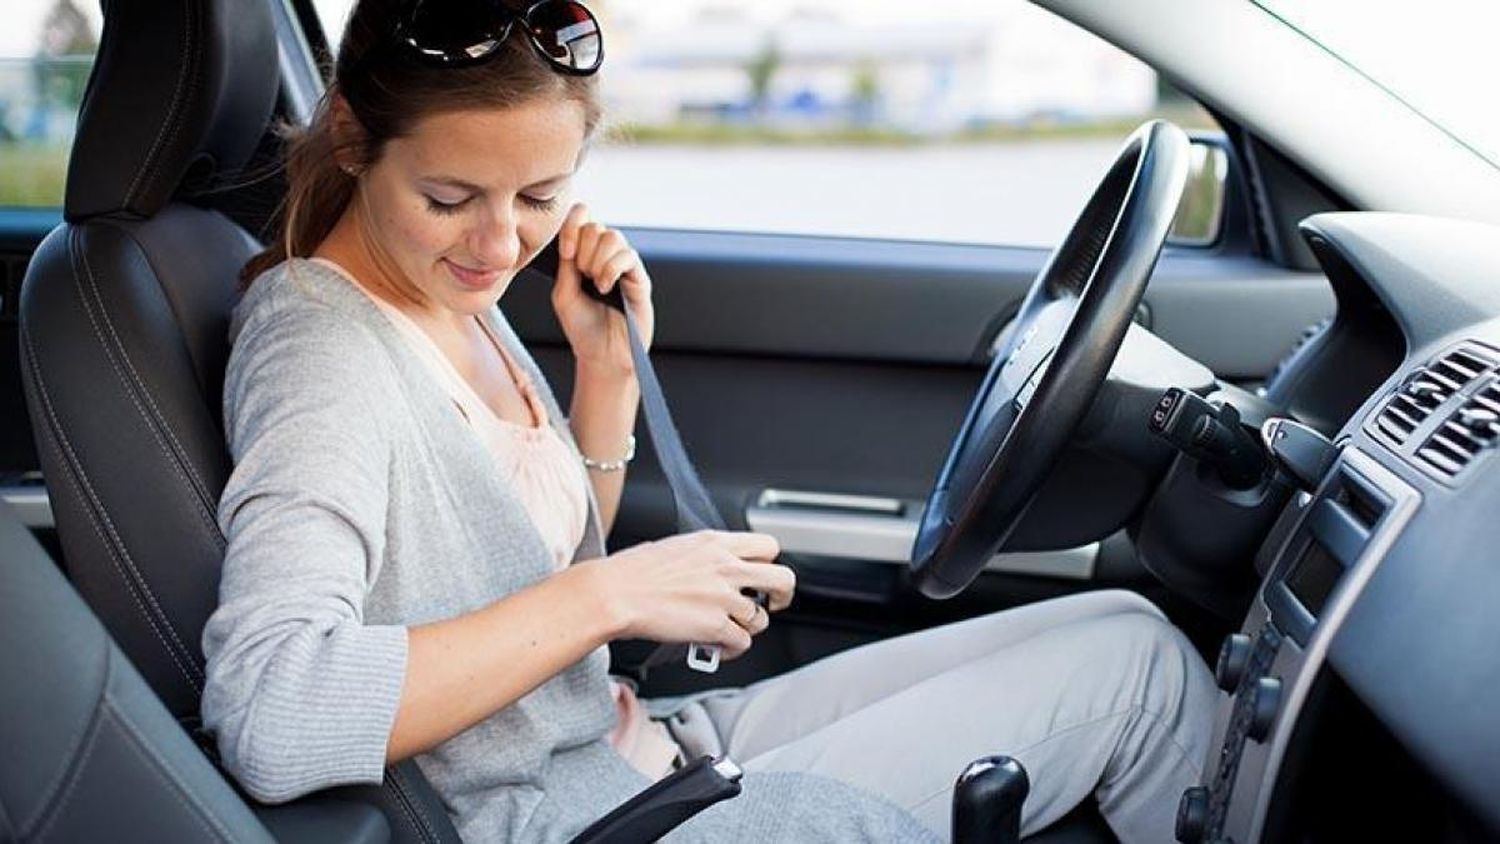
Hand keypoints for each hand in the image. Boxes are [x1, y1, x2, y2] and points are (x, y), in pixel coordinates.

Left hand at [551, 203, 653, 374]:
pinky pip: (628, 256)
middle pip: (595, 226)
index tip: (566, 253)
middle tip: (582, 276)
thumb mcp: (563, 294)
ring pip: (613, 237)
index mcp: (583, 255)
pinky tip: (606, 287)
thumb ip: (566, 265)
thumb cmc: (582, 328)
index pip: (580, 219)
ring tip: (595, 284)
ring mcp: (623, 266)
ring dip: (598, 260)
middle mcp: (604, 256)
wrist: (601, 354)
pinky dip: (611, 269)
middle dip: (583, 251)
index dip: (572, 226)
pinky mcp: (639, 278)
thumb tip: (570, 238)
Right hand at [583, 530, 794, 659]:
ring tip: (730, 630)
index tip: (762, 574)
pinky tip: (718, 648)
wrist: (614, 593)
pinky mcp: (716, 626)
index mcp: (716, 543)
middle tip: (772, 604)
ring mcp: (724, 597)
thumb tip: (713, 568)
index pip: (768, 546)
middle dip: (781, 596)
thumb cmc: (633, 572)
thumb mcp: (676, 547)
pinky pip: (743, 643)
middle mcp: (726, 567)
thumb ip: (704, 556)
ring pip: (762, 618)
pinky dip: (733, 650)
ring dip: (748, 628)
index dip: (769, 563)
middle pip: (782, 579)